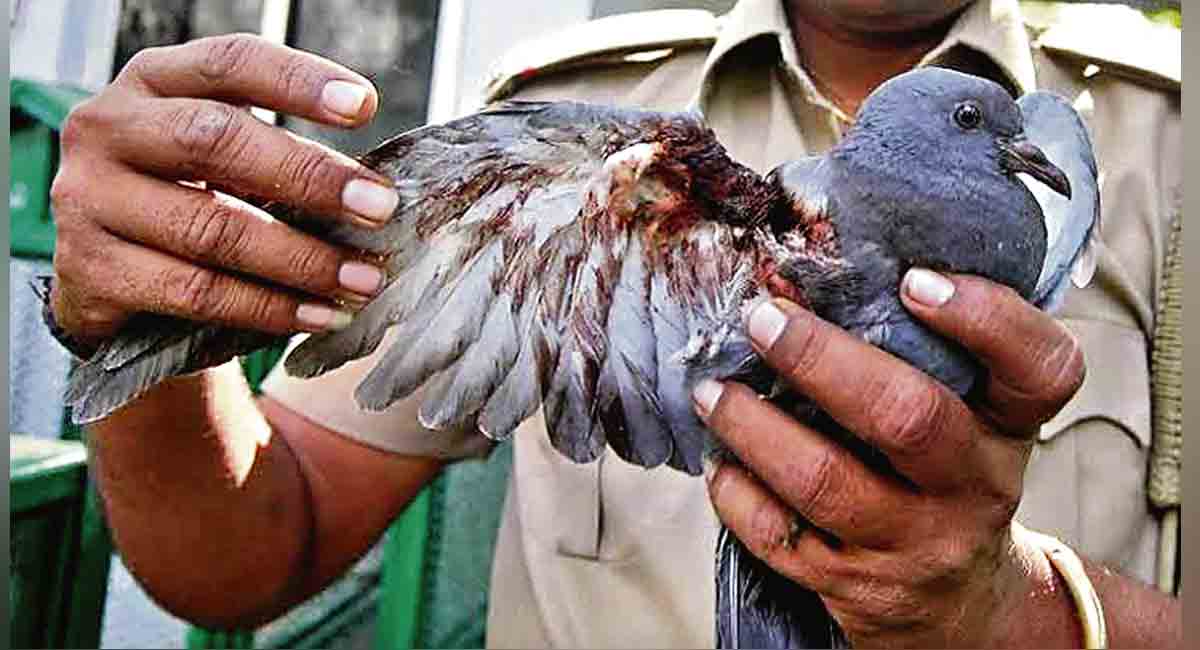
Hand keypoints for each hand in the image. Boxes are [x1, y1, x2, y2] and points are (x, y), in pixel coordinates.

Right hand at [49, 33, 397, 347]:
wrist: (104, 280)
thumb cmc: (185, 198)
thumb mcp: (220, 158)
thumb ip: (276, 155)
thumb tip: (375, 188)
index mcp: (152, 81)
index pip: (228, 64)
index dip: (297, 82)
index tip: (363, 105)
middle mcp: (109, 128)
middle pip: (216, 141)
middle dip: (310, 177)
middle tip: (378, 208)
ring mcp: (90, 199)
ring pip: (211, 228)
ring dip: (301, 259)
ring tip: (361, 279)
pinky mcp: (92, 270)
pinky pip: (195, 291)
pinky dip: (268, 308)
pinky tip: (317, 315)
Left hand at [694, 269, 1086, 647]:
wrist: (961, 605)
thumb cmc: (951, 478)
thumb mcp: (975, 418)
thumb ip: (933, 353)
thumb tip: (819, 266)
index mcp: (1010, 427)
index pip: (1039, 369)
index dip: (984, 319)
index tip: (914, 280)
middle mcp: (972, 487)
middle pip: (908, 418)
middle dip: (822, 359)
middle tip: (762, 318)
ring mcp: (913, 543)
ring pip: (825, 482)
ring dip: (754, 426)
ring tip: (712, 389)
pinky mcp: (854, 586)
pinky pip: (781, 538)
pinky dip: (738, 494)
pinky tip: (719, 462)